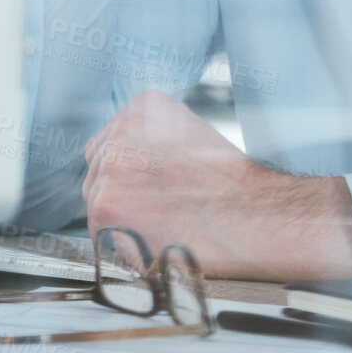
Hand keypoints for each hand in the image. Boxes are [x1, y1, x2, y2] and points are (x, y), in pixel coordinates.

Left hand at [82, 90, 351, 280]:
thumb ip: (153, 141)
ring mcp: (110, 165)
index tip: (145, 188)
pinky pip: (100, 231)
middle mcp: (122, 129)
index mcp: (144, 106)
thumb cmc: (235, 187)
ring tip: (161, 228)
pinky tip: (154, 242)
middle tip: (155, 214)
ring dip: (120, 220)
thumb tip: (132, 165)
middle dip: (121, 195)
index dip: (127, 171)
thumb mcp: (192, 136)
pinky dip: (121, 245)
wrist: (254, 217)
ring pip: (97, 200)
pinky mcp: (106, 204)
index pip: (112, 140)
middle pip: (99, 168)